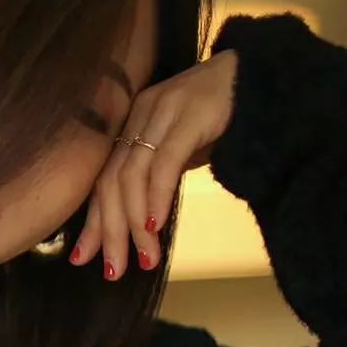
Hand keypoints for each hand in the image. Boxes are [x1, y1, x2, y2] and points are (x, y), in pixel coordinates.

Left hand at [69, 48, 237, 279]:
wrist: (264, 77)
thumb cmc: (221, 119)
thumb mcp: (180, 151)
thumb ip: (156, 178)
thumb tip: (138, 223)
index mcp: (132, 124)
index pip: (103, 179)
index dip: (92, 221)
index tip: (82, 258)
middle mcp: (140, 115)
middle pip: (111, 181)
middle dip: (109, 231)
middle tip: (114, 270)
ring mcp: (164, 111)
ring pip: (133, 177)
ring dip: (134, 224)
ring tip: (144, 258)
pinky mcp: (191, 114)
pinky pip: (165, 163)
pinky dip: (156, 197)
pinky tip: (154, 225)